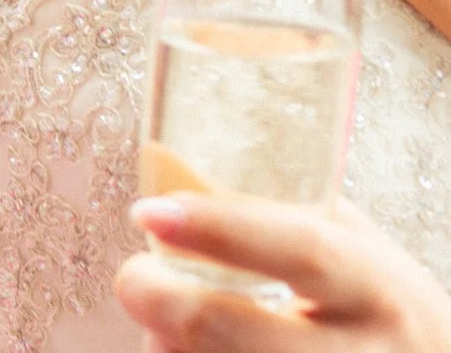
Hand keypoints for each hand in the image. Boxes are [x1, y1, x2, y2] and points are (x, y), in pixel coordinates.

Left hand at [117, 194, 450, 350]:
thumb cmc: (383, 312)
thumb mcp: (361, 258)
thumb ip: (285, 222)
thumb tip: (178, 185)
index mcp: (380, 291)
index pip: (301, 250)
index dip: (219, 228)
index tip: (150, 212)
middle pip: (227, 327)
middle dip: (160, 299)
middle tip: (137, 279)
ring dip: (164, 343)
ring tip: (169, 323)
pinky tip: (186, 351)